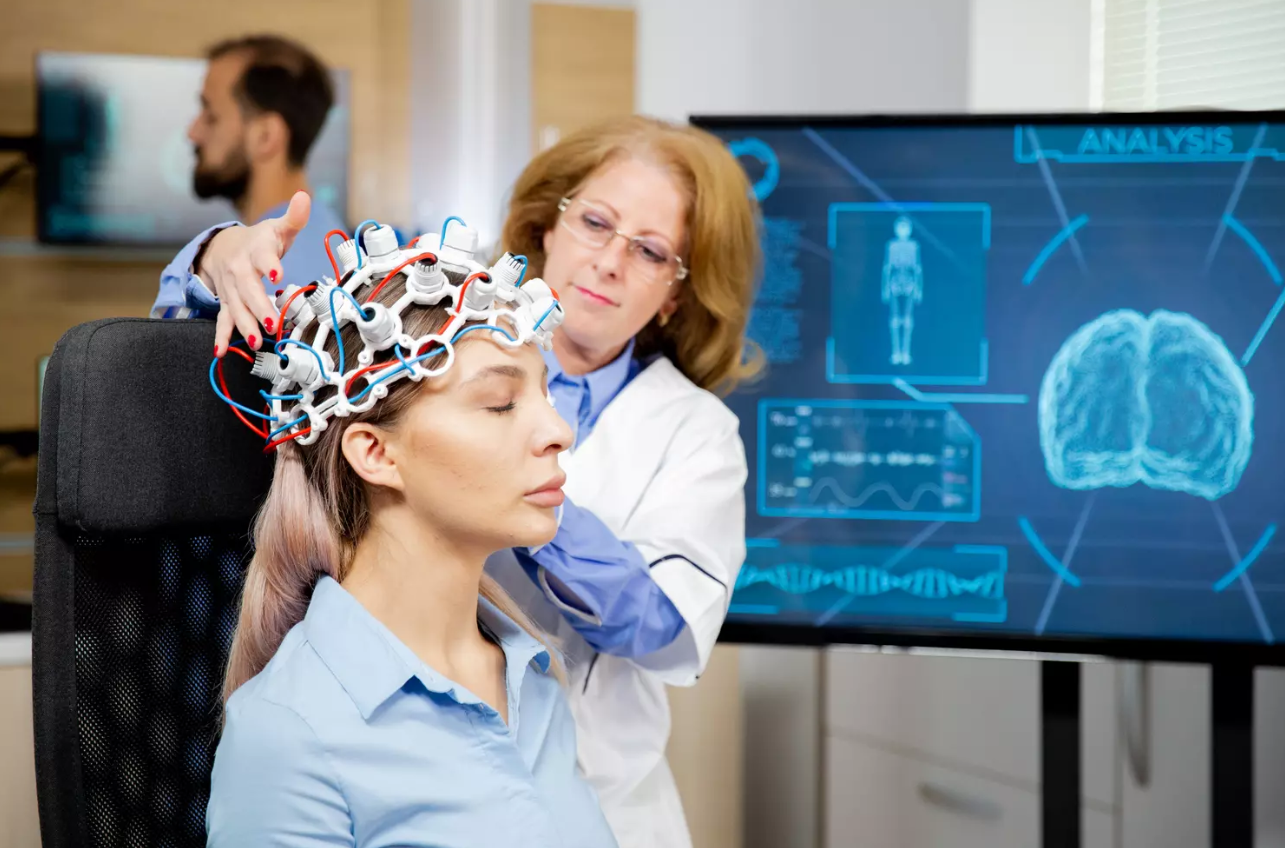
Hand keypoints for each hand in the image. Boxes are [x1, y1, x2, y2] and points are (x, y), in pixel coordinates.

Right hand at [203, 191, 311, 355]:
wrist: (224, 246)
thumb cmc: (260, 240)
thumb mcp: (277, 228)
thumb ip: (294, 217)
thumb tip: (305, 197)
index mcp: (256, 251)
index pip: (263, 257)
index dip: (270, 264)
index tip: (278, 273)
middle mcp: (240, 270)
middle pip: (249, 290)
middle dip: (259, 307)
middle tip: (273, 324)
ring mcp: (231, 289)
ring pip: (236, 307)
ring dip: (244, 325)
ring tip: (255, 341)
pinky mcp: (227, 302)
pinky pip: (222, 319)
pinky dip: (220, 336)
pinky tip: (220, 351)